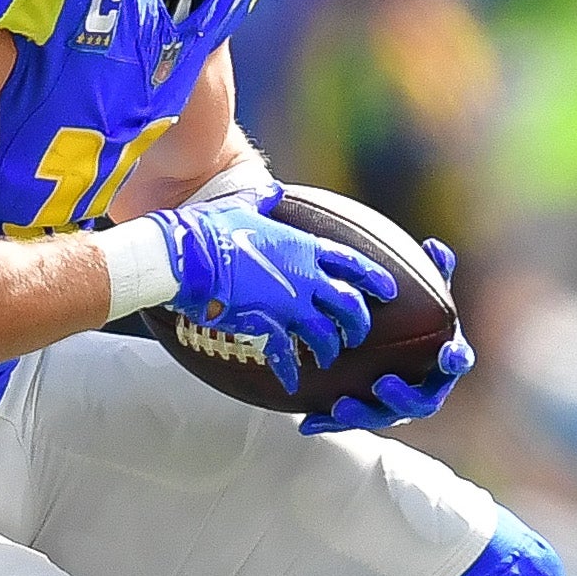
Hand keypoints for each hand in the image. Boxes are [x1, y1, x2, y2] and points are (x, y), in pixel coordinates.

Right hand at [145, 195, 394, 395]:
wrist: (187, 256)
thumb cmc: (211, 228)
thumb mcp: (243, 207)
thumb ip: (264, 201)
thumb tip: (272, 192)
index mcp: (303, 247)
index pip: (352, 263)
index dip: (374, 278)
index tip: (389, 291)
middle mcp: (303, 277)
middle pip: (349, 305)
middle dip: (358, 324)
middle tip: (356, 335)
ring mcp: (287, 304)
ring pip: (325, 335)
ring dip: (328, 350)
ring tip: (325, 358)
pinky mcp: (265, 326)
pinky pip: (286, 357)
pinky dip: (291, 373)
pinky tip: (293, 384)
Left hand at [301, 241, 469, 432]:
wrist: (377, 341)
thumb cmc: (408, 313)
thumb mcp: (419, 290)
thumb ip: (432, 272)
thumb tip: (434, 247)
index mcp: (442, 359)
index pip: (457, 362)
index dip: (456, 360)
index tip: (448, 353)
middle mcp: (423, 387)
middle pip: (424, 402)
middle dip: (406, 397)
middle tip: (384, 384)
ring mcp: (394, 405)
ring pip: (384, 416)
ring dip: (364, 413)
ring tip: (342, 404)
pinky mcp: (364, 413)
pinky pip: (347, 421)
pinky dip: (329, 421)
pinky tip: (307, 421)